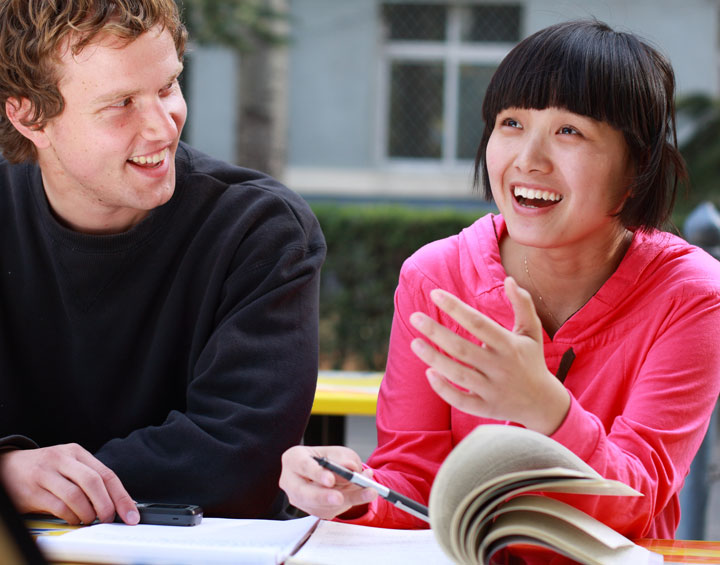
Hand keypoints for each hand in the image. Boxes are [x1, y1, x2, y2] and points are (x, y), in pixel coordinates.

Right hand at [0, 444, 139, 524]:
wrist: (8, 467)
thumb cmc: (46, 468)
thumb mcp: (70, 465)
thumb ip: (93, 479)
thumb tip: (121, 501)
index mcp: (77, 452)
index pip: (107, 474)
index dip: (121, 496)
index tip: (131, 514)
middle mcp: (62, 459)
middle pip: (94, 482)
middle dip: (106, 506)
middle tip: (109, 519)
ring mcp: (46, 474)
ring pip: (76, 496)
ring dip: (87, 513)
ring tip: (89, 520)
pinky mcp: (33, 491)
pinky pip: (58, 507)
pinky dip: (71, 517)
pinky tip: (73, 519)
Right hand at [279, 445, 377, 519]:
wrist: (327, 471)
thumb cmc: (328, 459)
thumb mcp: (337, 452)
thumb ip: (343, 459)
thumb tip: (350, 469)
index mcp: (294, 459)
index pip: (303, 466)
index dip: (317, 474)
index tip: (330, 480)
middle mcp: (291, 481)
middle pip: (303, 493)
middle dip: (323, 497)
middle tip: (339, 498)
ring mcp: (300, 499)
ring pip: (319, 506)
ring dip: (346, 500)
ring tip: (369, 492)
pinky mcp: (312, 511)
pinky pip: (329, 511)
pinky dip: (349, 504)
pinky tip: (364, 494)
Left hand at [409, 277, 569, 434]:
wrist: (543, 403)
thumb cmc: (531, 361)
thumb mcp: (531, 332)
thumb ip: (523, 305)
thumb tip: (509, 280)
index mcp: (509, 345)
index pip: (478, 323)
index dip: (455, 308)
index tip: (435, 294)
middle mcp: (500, 367)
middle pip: (462, 348)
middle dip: (436, 332)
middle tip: (414, 317)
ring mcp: (492, 389)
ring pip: (458, 374)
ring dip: (434, 358)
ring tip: (414, 342)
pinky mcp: (485, 407)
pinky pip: (460, 400)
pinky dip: (443, 389)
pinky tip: (428, 372)